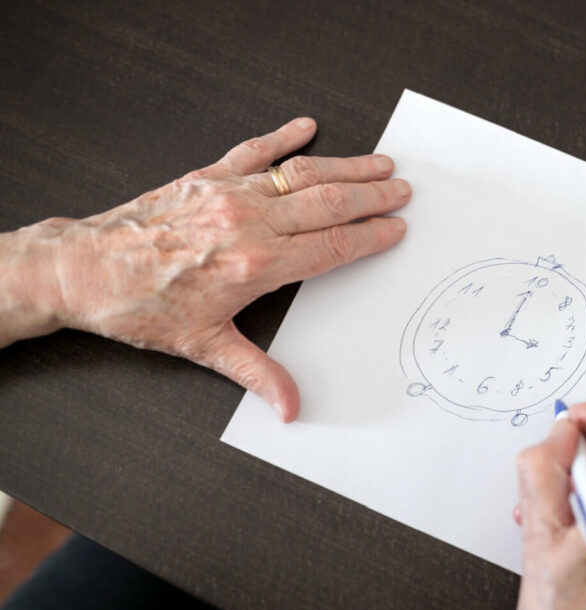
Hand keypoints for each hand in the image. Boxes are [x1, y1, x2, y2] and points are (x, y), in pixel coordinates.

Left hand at [0, 118, 409, 420]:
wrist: (86, 270)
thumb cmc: (142, 308)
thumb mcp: (204, 347)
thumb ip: (256, 374)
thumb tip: (289, 407)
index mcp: (256, 266)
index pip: (332, 247)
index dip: (370, 237)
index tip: (395, 229)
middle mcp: (249, 223)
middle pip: (328, 204)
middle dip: (372, 196)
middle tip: (402, 190)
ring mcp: (229, 194)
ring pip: (302, 174)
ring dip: (346, 166)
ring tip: (378, 162)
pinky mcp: (207, 177)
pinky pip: (254, 151)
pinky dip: (283, 138)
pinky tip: (306, 128)